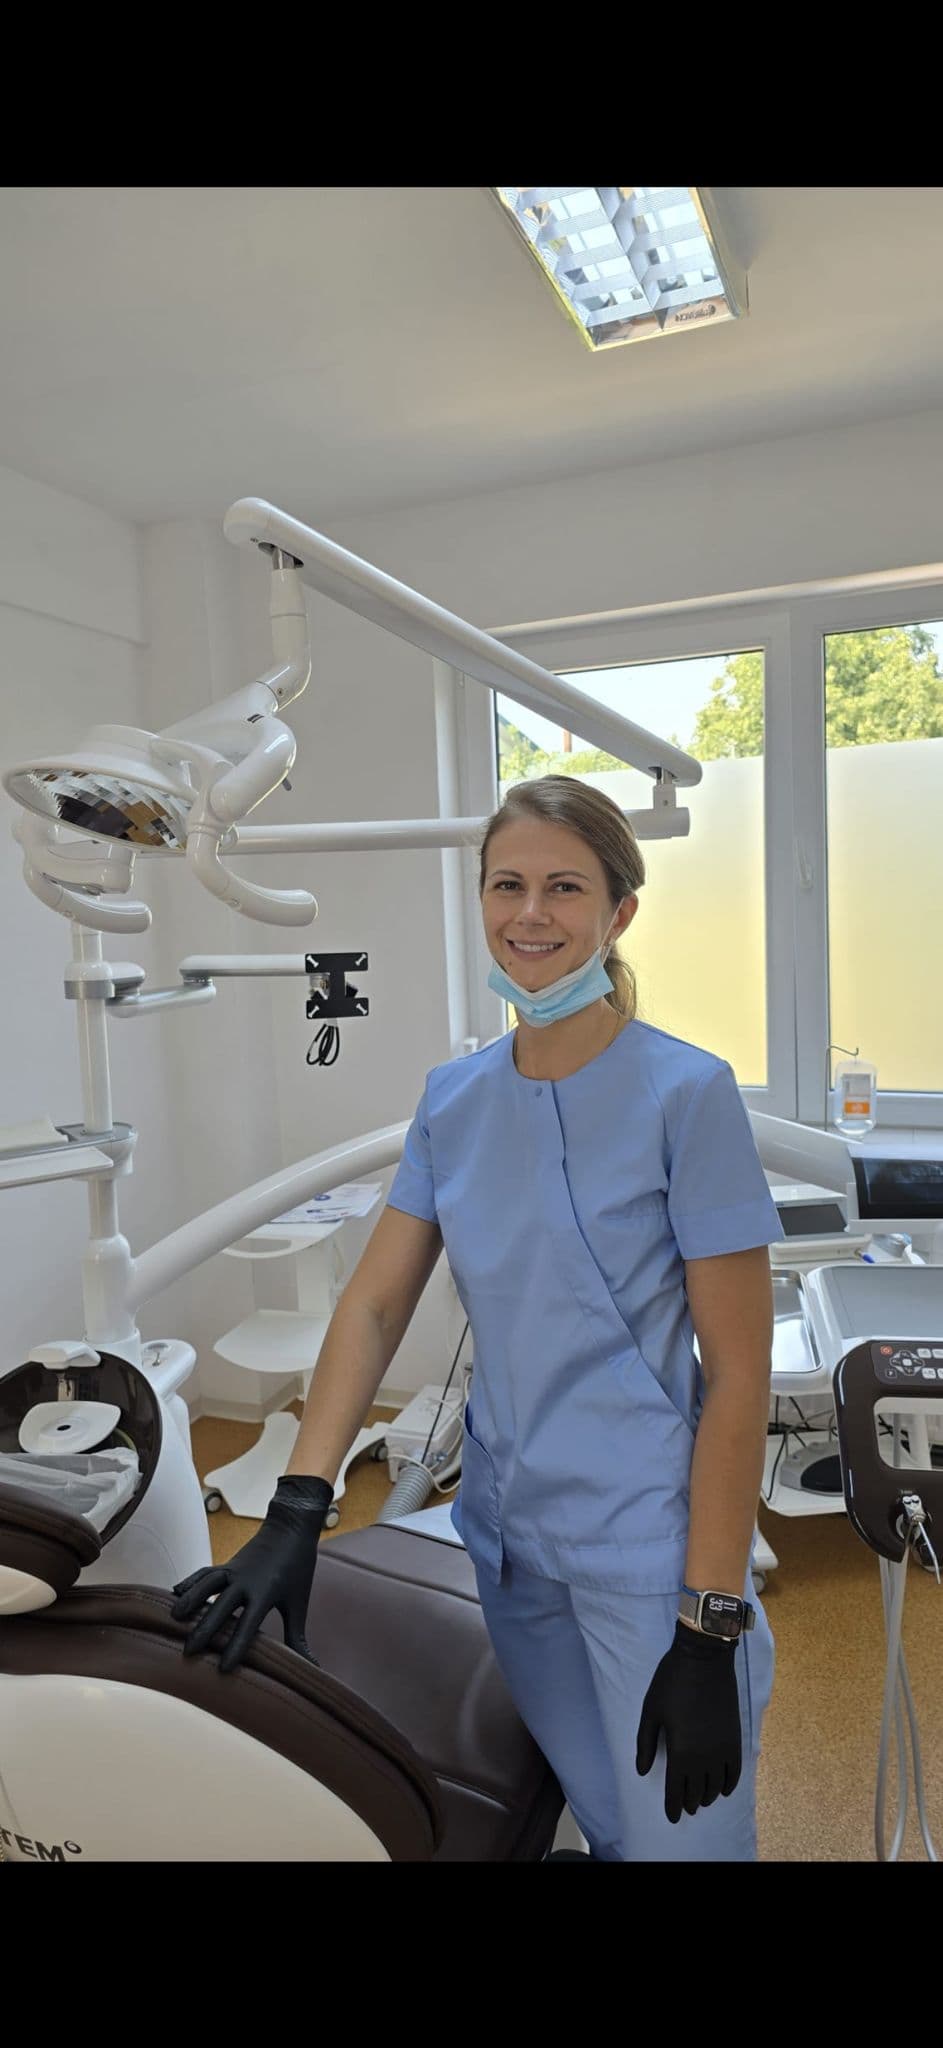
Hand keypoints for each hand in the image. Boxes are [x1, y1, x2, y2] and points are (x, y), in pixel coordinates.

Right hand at [171, 1474, 333, 1674]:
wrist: (291, 1527)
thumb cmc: (297, 1568)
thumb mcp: (299, 1603)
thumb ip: (298, 1638)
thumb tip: (312, 1668)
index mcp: (266, 1593)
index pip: (248, 1624)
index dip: (236, 1646)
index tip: (223, 1668)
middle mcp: (246, 1581)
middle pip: (222, 1607)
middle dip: (205, 1629)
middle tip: (188, 1652)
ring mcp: (233, 1570)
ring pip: (207, 1585)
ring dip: (190, 1601)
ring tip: (173, 1619)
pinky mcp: (226, 1564)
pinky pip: (205, 1573)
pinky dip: (190, 1582)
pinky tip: (174, 1593)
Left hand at [635, 1619, 741, 1823]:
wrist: (704, 1658)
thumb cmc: (672, 1682)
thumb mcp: (651, 1711)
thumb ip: (646, 1744)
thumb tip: (642, 1770)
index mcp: (680, 1751)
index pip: (676, 1790)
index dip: (673, 1806)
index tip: (672, 1817)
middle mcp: (704, 1756)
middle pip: (697, 1790)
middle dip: (689, 1802)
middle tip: (684, 1808)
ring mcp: (722, 1748)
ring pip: (716, 1785)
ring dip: (708, 1796)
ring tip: (701, 1800)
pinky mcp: (735, 1738)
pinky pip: (734, 1771)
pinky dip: (729, 1784)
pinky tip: (723, 1790)